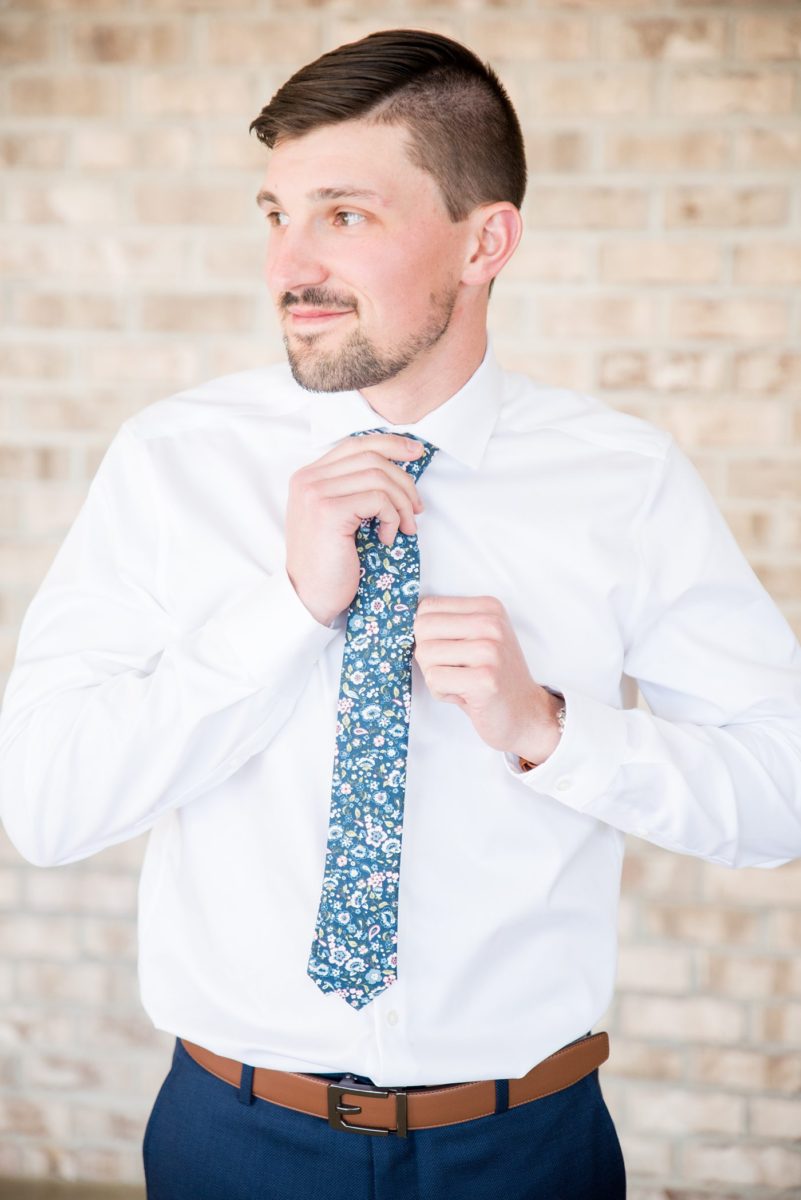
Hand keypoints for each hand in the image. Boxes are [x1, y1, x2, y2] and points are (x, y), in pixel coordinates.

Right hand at [285, 433, 424, 626]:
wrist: (309, 597)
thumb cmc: (329, 563)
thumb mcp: (339, 517)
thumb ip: (353, 489)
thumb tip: (397, 467)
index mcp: (308, 476)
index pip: (356, 444)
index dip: (390, 444)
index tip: (416, 453)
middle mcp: (308, 479)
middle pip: (371, 456)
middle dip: (404, 480)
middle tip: (417, 508)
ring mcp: (315, 493)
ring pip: (378, 476)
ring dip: (402, 503)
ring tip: (406, 527)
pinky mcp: (329, 511)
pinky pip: (378, 500)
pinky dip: (393, 518)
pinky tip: (388, 537)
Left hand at [413, 595, 562, 765]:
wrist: (525, 714)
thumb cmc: (491, 677)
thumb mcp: (475, 639)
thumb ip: (446, 625)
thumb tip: (398, 623)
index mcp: (488, 607)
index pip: (427, 608)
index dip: (428, 636)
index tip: (454, 652)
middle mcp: (491, 623)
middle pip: (422, 629)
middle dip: (427, 656)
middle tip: (454, 670)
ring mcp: (490, 650)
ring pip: (424, 654)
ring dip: (435, 676)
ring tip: (462, 683)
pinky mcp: (485, 679)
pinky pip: (434, 679)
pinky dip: (442, 693)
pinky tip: (466, 696)